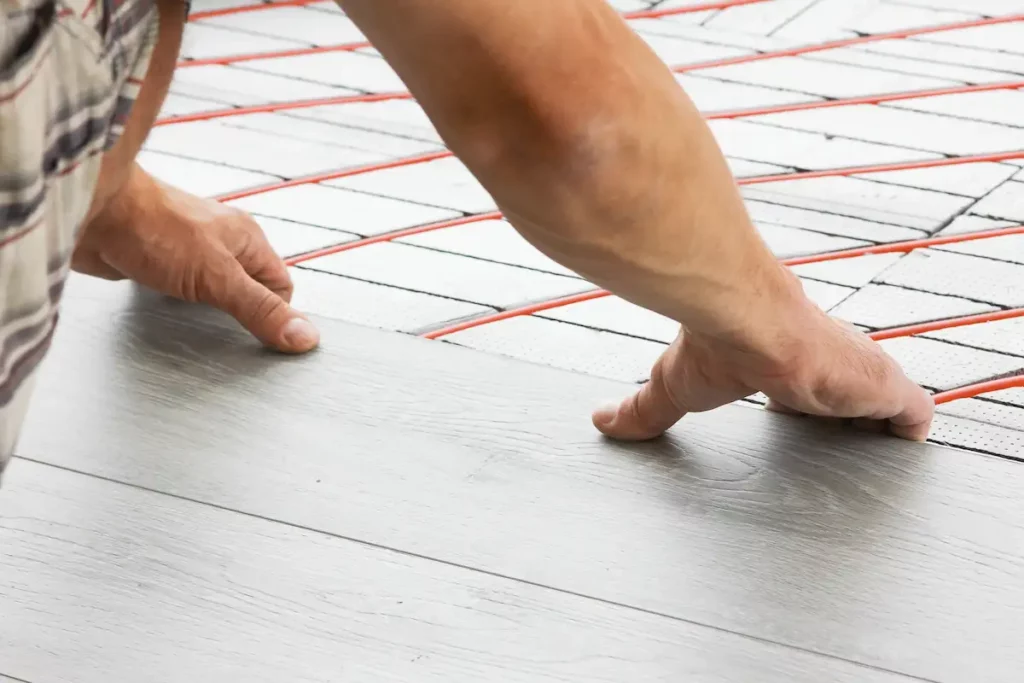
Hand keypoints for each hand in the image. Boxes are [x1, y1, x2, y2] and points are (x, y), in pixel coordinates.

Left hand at [73, 164, 319, 353]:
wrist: (92, 211)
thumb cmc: (156, 229)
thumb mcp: (220, 278)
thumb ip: (260, 309)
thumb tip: (305, 336)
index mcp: (248, 240)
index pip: (280, 288)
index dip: (275, 315)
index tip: (263, 340)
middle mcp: (223, 243)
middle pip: (250, 290)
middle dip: (242, 315)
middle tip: (228, 337)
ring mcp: (191, 251)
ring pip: (216, 291)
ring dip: (208, 312)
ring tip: (197, 326)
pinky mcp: (160, 260)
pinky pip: (183, 291)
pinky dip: (179, 306)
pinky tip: (168, 312)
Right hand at [593, 287, 934, 441]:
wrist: (746, 319)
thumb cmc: (713, 344)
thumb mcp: (672, 386)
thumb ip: (641, 409)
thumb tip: (599, 421)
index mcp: (781, 363)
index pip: (805, 384)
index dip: (809, 405)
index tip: (804, 424)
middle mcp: (825, 364)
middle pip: (850, 397)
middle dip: (851, 422)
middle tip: (846, 454)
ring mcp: (857, 375)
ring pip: (885, 406)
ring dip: (883, 428)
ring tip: (878, 458)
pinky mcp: (880, 386)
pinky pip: (913, 415)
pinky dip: (911, 432)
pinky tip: (904, 449)